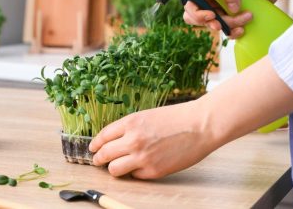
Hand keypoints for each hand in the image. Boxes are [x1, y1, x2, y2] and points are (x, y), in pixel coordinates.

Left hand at [89, 102, 214, 178]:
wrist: (199, 125)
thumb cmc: (176, 118)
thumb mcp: (148, 115)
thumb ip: (130, 127)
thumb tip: (115, 140)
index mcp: (131, 122)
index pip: (103, 136)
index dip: (96, 144)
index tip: (93, 148)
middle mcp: (133, 140)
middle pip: (104, 154)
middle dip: (98, 158)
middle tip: (98, 160)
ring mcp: (142, 157)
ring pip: (114, 169)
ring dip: (114, 168)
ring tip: (118, 166)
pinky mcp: (153, 171)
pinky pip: (135, 176)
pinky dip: (135, 172)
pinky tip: (142, 166)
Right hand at [183, 0, 277, 38]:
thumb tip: (229, 8)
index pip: (191, 3)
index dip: (196, 13)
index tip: (211, 15)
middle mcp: (211, 0)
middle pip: (199, 19)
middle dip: (211, 23)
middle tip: (220, 25)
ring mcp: (220, 11)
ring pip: (215, 26)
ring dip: (229, 25)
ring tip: (247, 17)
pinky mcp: (231, 19)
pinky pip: (226, 31)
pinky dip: (233, 33)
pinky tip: (243, 29)